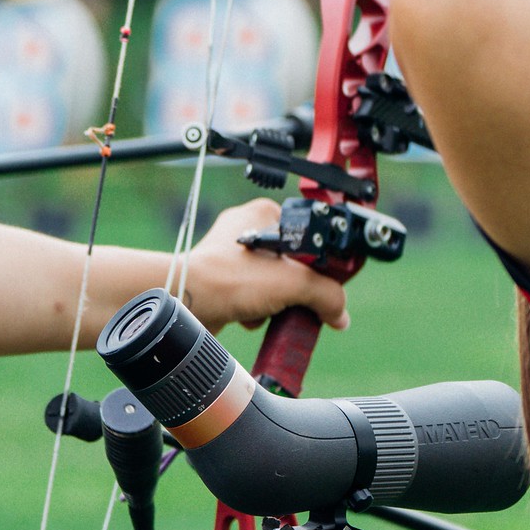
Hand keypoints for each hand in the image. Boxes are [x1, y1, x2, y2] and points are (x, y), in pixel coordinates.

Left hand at [175, 199, 351, 332]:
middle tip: (296, 302)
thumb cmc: (231, 278)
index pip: (306, 236)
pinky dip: (256, 312)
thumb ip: (327, 295)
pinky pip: (252, 298)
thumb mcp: (295, 283)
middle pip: (291, 265)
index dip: (319, 263)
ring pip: (272, 284)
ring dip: (275, 304)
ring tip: (267, 310)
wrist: (188, 302)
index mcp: (262, 213)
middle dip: (295, 290)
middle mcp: (244, 230)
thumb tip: (340, 314)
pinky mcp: (220, 281)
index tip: (326, 283)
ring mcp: (230, 257)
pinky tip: (249, 316)